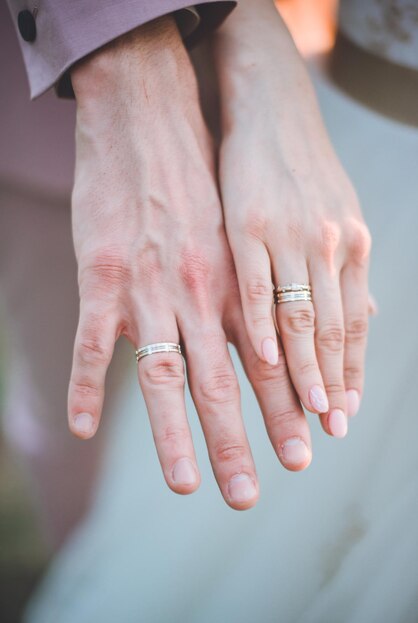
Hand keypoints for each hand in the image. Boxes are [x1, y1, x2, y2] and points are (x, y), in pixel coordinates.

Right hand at [68, 16, 311, 510]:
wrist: (150, 119)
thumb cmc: (198, 179)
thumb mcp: (240, 232)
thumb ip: (253, 291)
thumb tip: (278, 338)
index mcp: (235, 284)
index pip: (267, 363)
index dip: (286, 410)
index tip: (303, 452)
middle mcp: (199, 294)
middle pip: (223, 382)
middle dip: (239, 442)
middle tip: (251, 494)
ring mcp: (148, 288)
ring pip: (163, 375)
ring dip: (173, 435)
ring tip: (183, 483)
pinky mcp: (100, 274)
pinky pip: (88, 340)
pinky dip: (84, 385)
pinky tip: (84, 429)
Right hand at [212, 0, 370, 435]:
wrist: (269, 111)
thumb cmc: (298, 172)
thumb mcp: (333, 218)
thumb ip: (344, 274)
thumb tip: (365, 318)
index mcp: (349, 247)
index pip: (353, 325)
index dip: (350, 372)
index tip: (344, 413)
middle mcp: (329, 246)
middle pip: (331, 330)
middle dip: (332, 384)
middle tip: (331, 430)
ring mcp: (290, 236)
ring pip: (302, 315)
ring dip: (305, 368)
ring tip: (308, 411)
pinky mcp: (249, 225)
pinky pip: (259, 282)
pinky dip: (263, 322)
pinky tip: (265, 357)